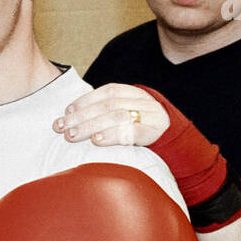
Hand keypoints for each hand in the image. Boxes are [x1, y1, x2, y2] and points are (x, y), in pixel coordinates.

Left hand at [52, 84, 170, 146]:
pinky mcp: (156, 134)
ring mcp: (152, 117)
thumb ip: (108, 113)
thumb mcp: (129, 118)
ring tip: (72, 135)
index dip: (85, 101)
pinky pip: (132, 132)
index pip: (108, 92)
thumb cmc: (144, 134)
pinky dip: (112, 135)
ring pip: (117, 117)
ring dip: (90, 126)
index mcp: (136, 94)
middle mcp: (145, 103)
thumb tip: (73, 117)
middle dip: (81, 116)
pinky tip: (97, 141)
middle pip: (108, 106)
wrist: (179, 149)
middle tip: (61, 128)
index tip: (66, 112)